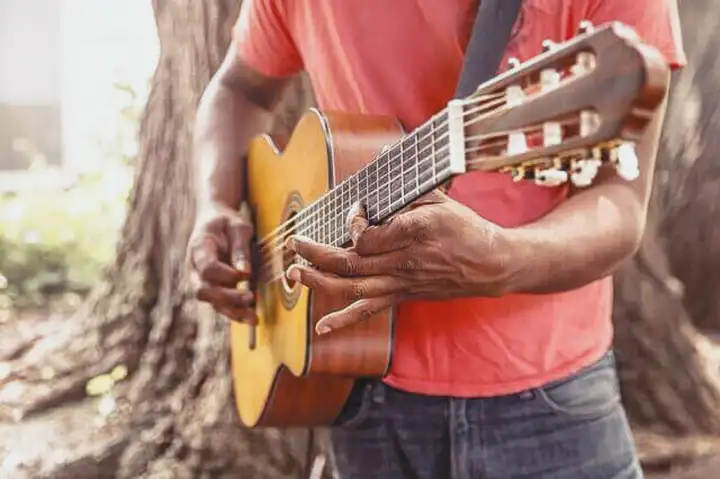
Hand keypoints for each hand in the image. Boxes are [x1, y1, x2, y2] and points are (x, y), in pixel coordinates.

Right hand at [186, 202, 255, 323]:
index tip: (246, 274)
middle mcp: (194, 267)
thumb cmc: (227, 222)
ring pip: (211, 302)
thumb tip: (244, 273)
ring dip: (232, 312)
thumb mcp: (238, 227)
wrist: (215, 219)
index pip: (206, 268)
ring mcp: (200, 280)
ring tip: (254, 319)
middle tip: (250, 297)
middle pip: (203, 290)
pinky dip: (235, 312)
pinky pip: (220, 305)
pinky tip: (251, 318)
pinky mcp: (212, 288)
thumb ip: (240, 249)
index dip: (225, 274)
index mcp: (198, 247)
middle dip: (227, 298)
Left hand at [285, 190, 514, 333]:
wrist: (490, 264)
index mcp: (414, 232)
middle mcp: (405, 262)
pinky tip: (322, 329)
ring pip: (353, 287)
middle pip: (351, 263)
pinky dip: (344, 320)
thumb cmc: (465, 227)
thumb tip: (381, 157)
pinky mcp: (403, 296)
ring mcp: (402, 283)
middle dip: (316, 253)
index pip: (367, 236)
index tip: (354, 210)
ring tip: (295, 273)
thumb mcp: (440, 199)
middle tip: (295, 242)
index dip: (352, 224)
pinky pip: (370, 311)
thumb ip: (407, 187)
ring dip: (320, 282)